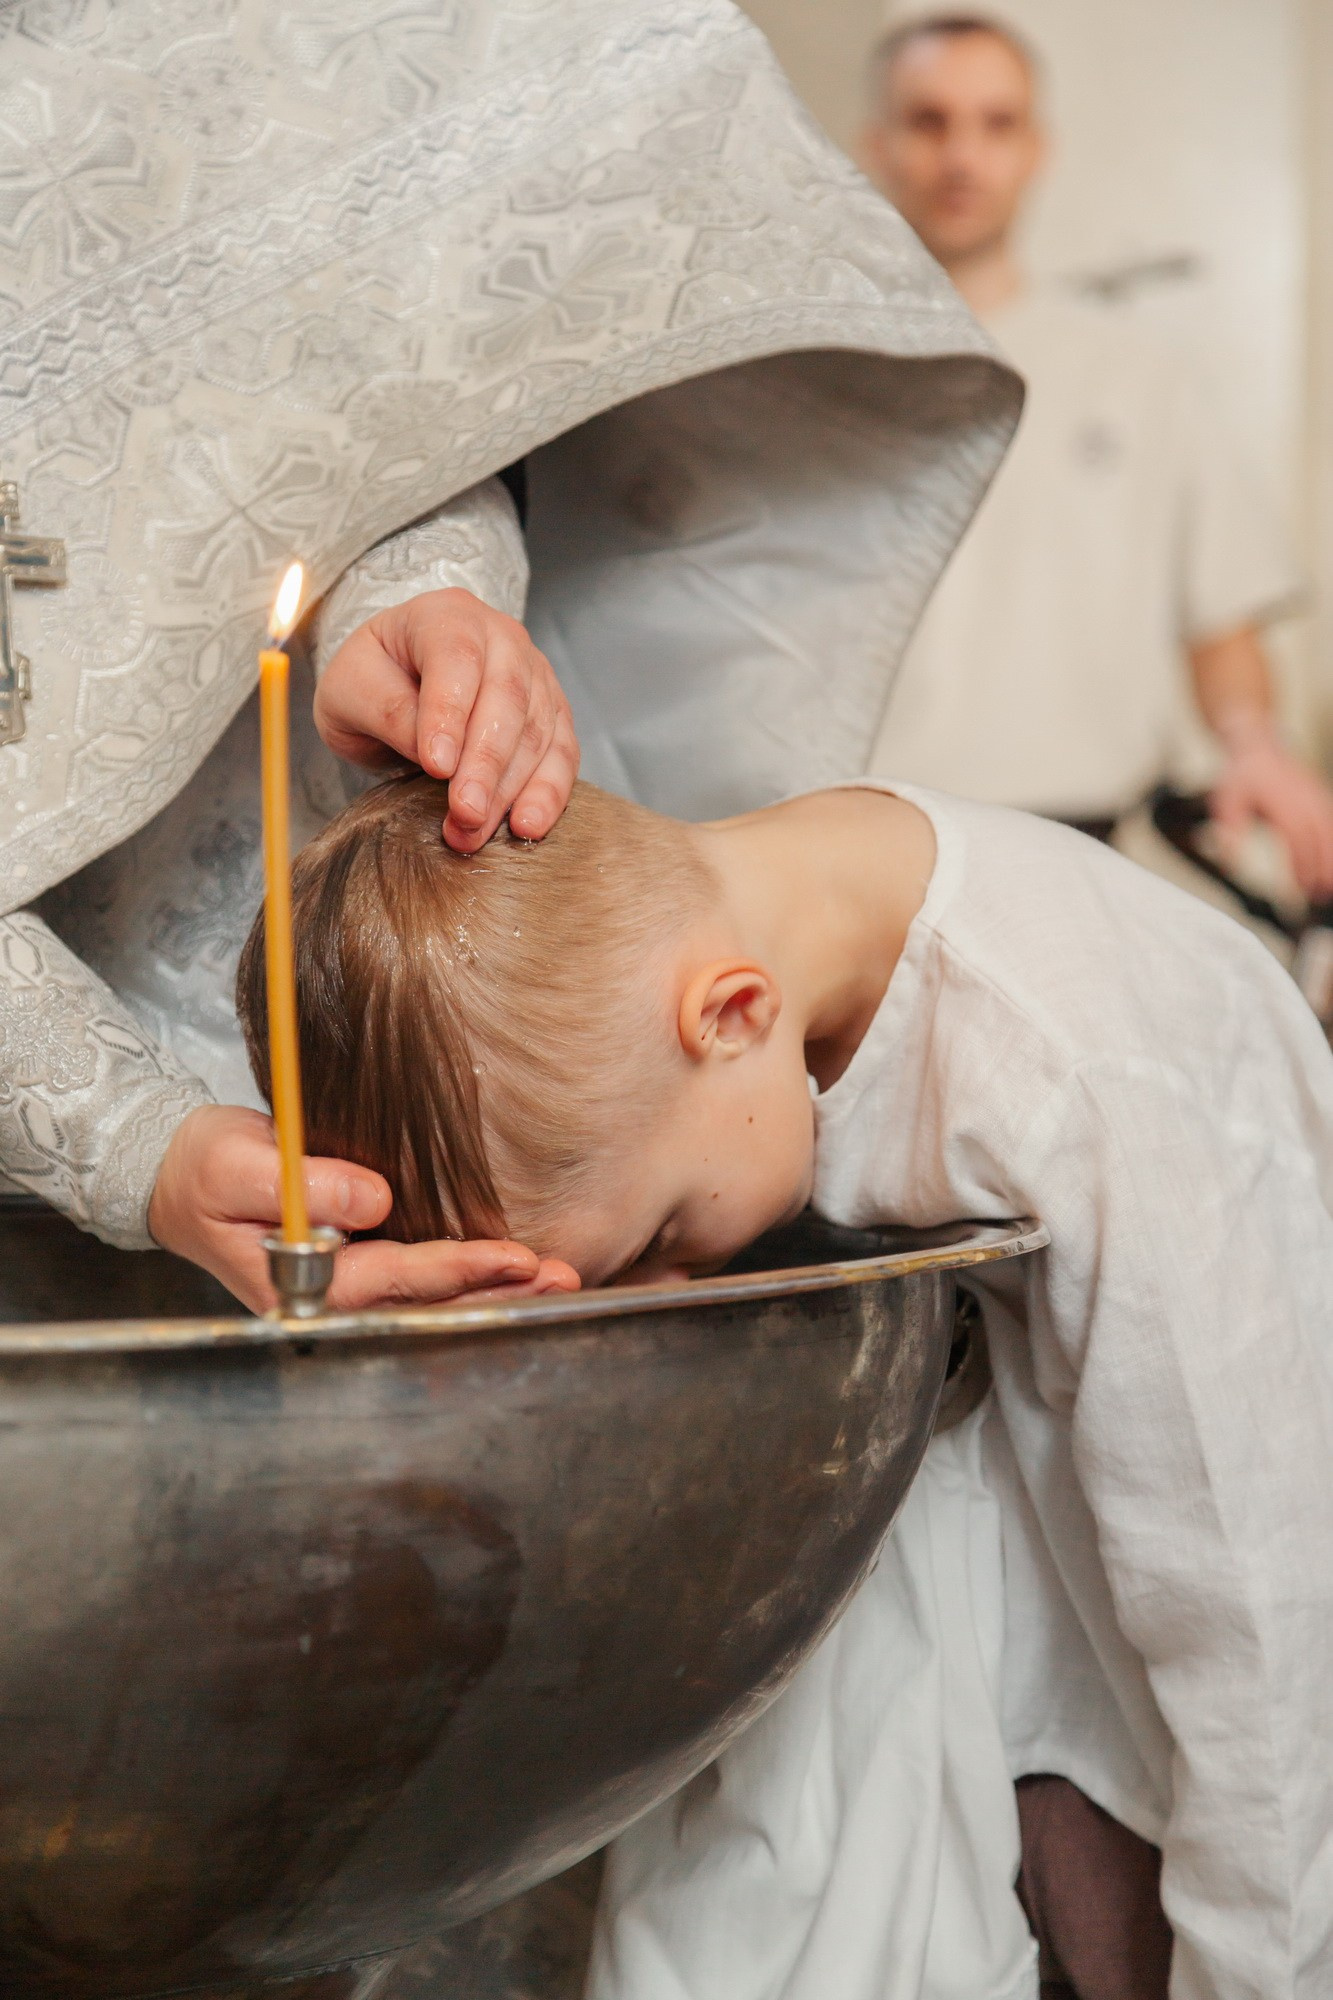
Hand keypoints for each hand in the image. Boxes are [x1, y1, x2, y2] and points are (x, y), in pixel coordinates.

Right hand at [147, 1105, 580, 1315]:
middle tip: (563, 1282)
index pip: (395, 1281)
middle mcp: (333, 1297)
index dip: (456, 1270)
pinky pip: (424, 1274)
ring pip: (433, 1296)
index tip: (513, 1259)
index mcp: (303, 1287)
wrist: (180, 1173)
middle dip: (496, 1294)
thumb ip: (301, 1185)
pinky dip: (470, 1271)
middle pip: (427, 1303)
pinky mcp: (361, 1260)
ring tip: (557, 1280)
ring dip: (494, 1289)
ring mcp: (349, 1284)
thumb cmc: (203, 1171)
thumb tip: (376, 1199)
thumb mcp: (236, 1167)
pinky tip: (515, 1268)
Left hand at [314, 588, 577, 852]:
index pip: (456, 659)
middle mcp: (501, 637)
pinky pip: (562, 754)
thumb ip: (387, 710)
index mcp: (445, 616)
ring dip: (509, 789)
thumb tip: (437, 757)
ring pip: (536, 731)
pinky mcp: (551, 713)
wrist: (398, 678)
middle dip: (485, 764)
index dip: (449, 714)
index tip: (436, 766)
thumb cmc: (373, 679)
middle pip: (506, 697)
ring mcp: (534, 674)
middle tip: (464, 813)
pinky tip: (528, 826)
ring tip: (475, 832)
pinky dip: (549, 793)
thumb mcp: (350, 687)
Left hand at [1210, 731, 1332, 901]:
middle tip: (1322, 895)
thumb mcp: (1225, 802)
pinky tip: (1332, 863)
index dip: (1301, 865)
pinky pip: (1332, 822)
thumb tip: (1229, 863)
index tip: (1301, 889)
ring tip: (1331, 887)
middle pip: (1320, 838)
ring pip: (1331, 831)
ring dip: (1332, 859)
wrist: (1257, 746)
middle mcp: (1304, 799)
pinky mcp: (1320, 797)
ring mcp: (1315, 797)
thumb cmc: (1240, 777)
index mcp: (1282, 802)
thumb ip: (1230, 830)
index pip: (1296, 838)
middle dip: (1323, 868)